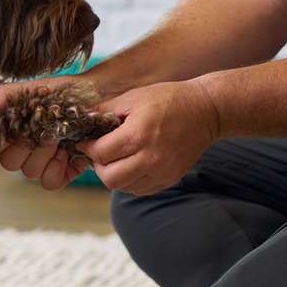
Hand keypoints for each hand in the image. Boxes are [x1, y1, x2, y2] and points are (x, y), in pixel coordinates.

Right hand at [0, 77, 88, 190]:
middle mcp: (26, 149)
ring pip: (30, 172)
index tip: (16, 128)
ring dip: (43, 156)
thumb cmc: (64, 91)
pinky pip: (50, 183)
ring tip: (57, 138)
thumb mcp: (35, 88)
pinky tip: (65, 153)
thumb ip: (8, 95)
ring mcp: (45, 161)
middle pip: (10, 163)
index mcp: (15, 131)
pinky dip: (56, 170)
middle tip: (42, 131)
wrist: (96, 96)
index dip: (3, 141)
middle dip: (26, 147)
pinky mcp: (64, 171)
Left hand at [75, 79, 219, 195]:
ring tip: (118, 156)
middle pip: (109, 178)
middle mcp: (151, 158)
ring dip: (115, 174)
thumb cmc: (168, 98)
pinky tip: (134, 162)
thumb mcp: (133, 97)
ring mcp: (162, 172)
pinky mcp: (171, 179)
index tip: (85, 142)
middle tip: (100, 152)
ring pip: (124, 187)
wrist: (206, 110)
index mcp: (139, 134)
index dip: (88, 148)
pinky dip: (131, 180)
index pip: (101, 153)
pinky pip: (140, 189)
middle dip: (99, 166)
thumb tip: (80, 118)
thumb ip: (105, 110)